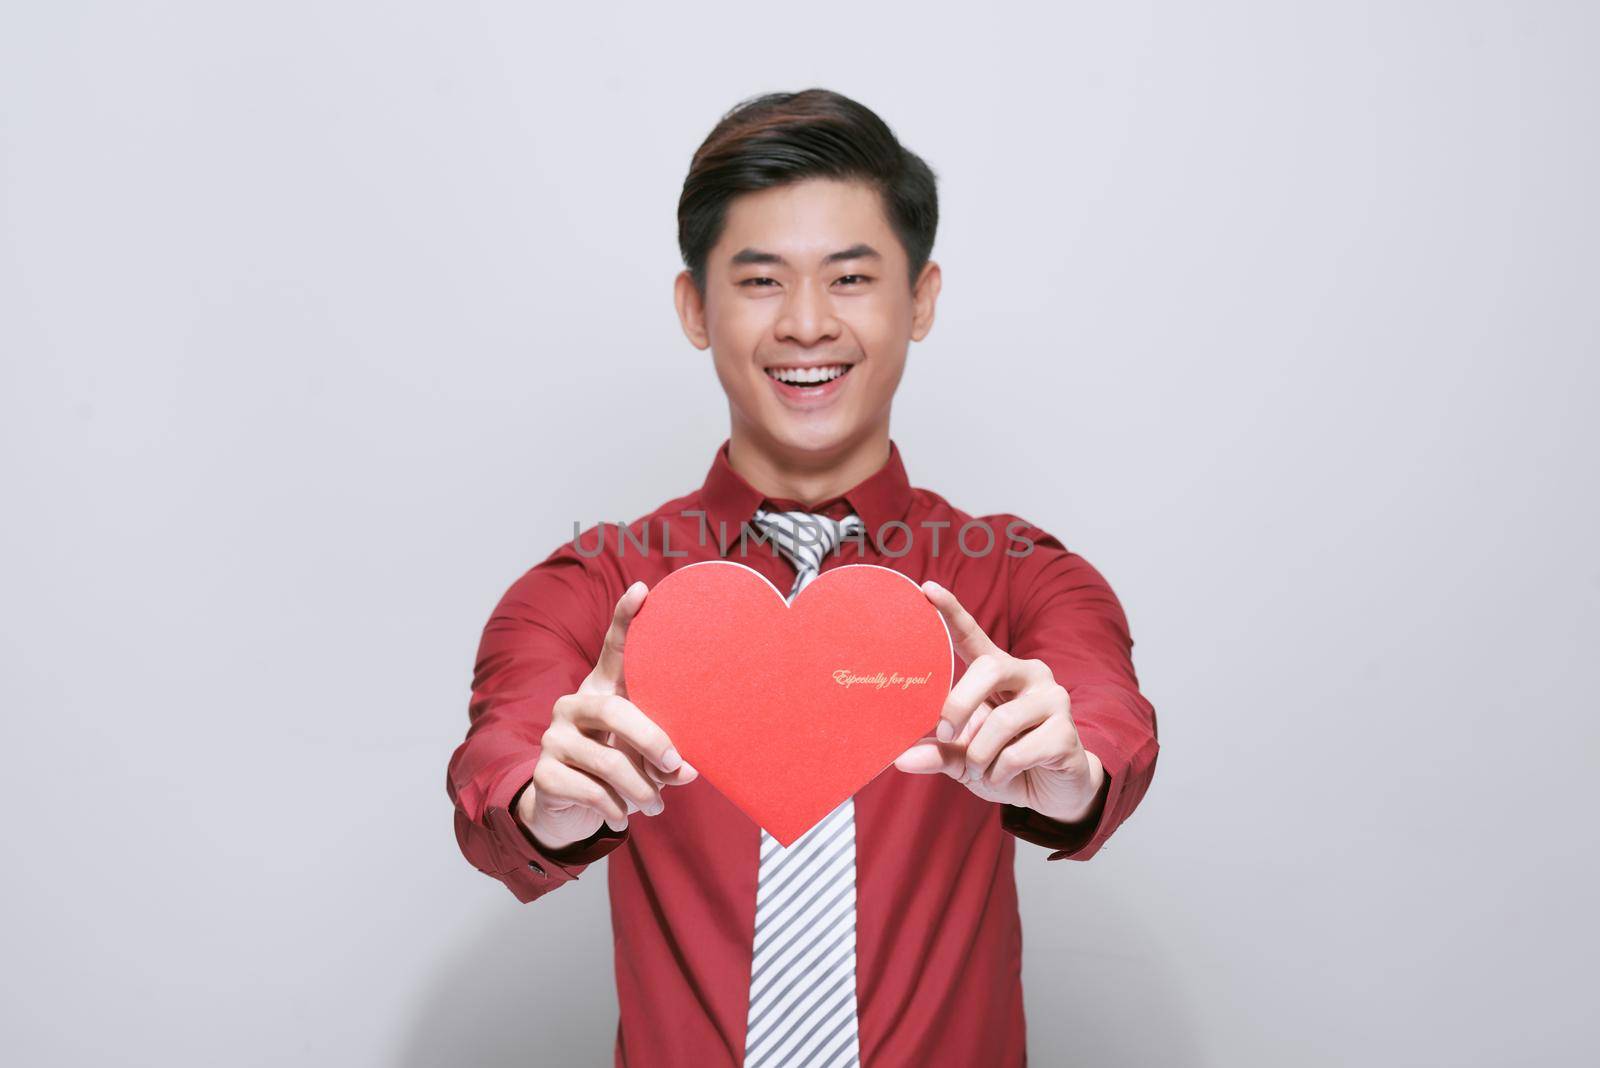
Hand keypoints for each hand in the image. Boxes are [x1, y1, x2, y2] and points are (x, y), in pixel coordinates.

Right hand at [516, 580, 697, 851]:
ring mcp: (554, 737)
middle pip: (615, 710)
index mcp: (602, 692)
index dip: (625, 618)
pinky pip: (592, 790)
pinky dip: (616, 809)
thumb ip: (666, 760)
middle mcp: (573, 705)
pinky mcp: (545, 773)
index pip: (613, 649)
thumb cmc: (615, 773)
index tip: (643, 590)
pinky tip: (623, 820)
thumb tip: (686, 770)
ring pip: (608, 760)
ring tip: (655, 807)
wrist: (565, 814)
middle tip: (677, 767)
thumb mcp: (642, 759)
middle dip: (652, 740)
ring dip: (640, 790)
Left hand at [893, 581, 1105, 824]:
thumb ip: (938, 752)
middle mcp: (1029, 674)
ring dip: (980, 755)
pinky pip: (1019, 751)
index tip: (926, 589)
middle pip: (988, 669)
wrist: (1051, 792)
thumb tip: (900, 758)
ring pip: (1002, 720)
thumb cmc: (1004, 762)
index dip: (951, 611)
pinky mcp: (1066, 732)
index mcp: (999, 672)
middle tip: (945, 733)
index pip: (972, 635)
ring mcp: (1052, 700)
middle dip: (959, 704)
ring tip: (981, 770)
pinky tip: (1004, 775)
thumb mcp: (964, 759)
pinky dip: (1001, 772)